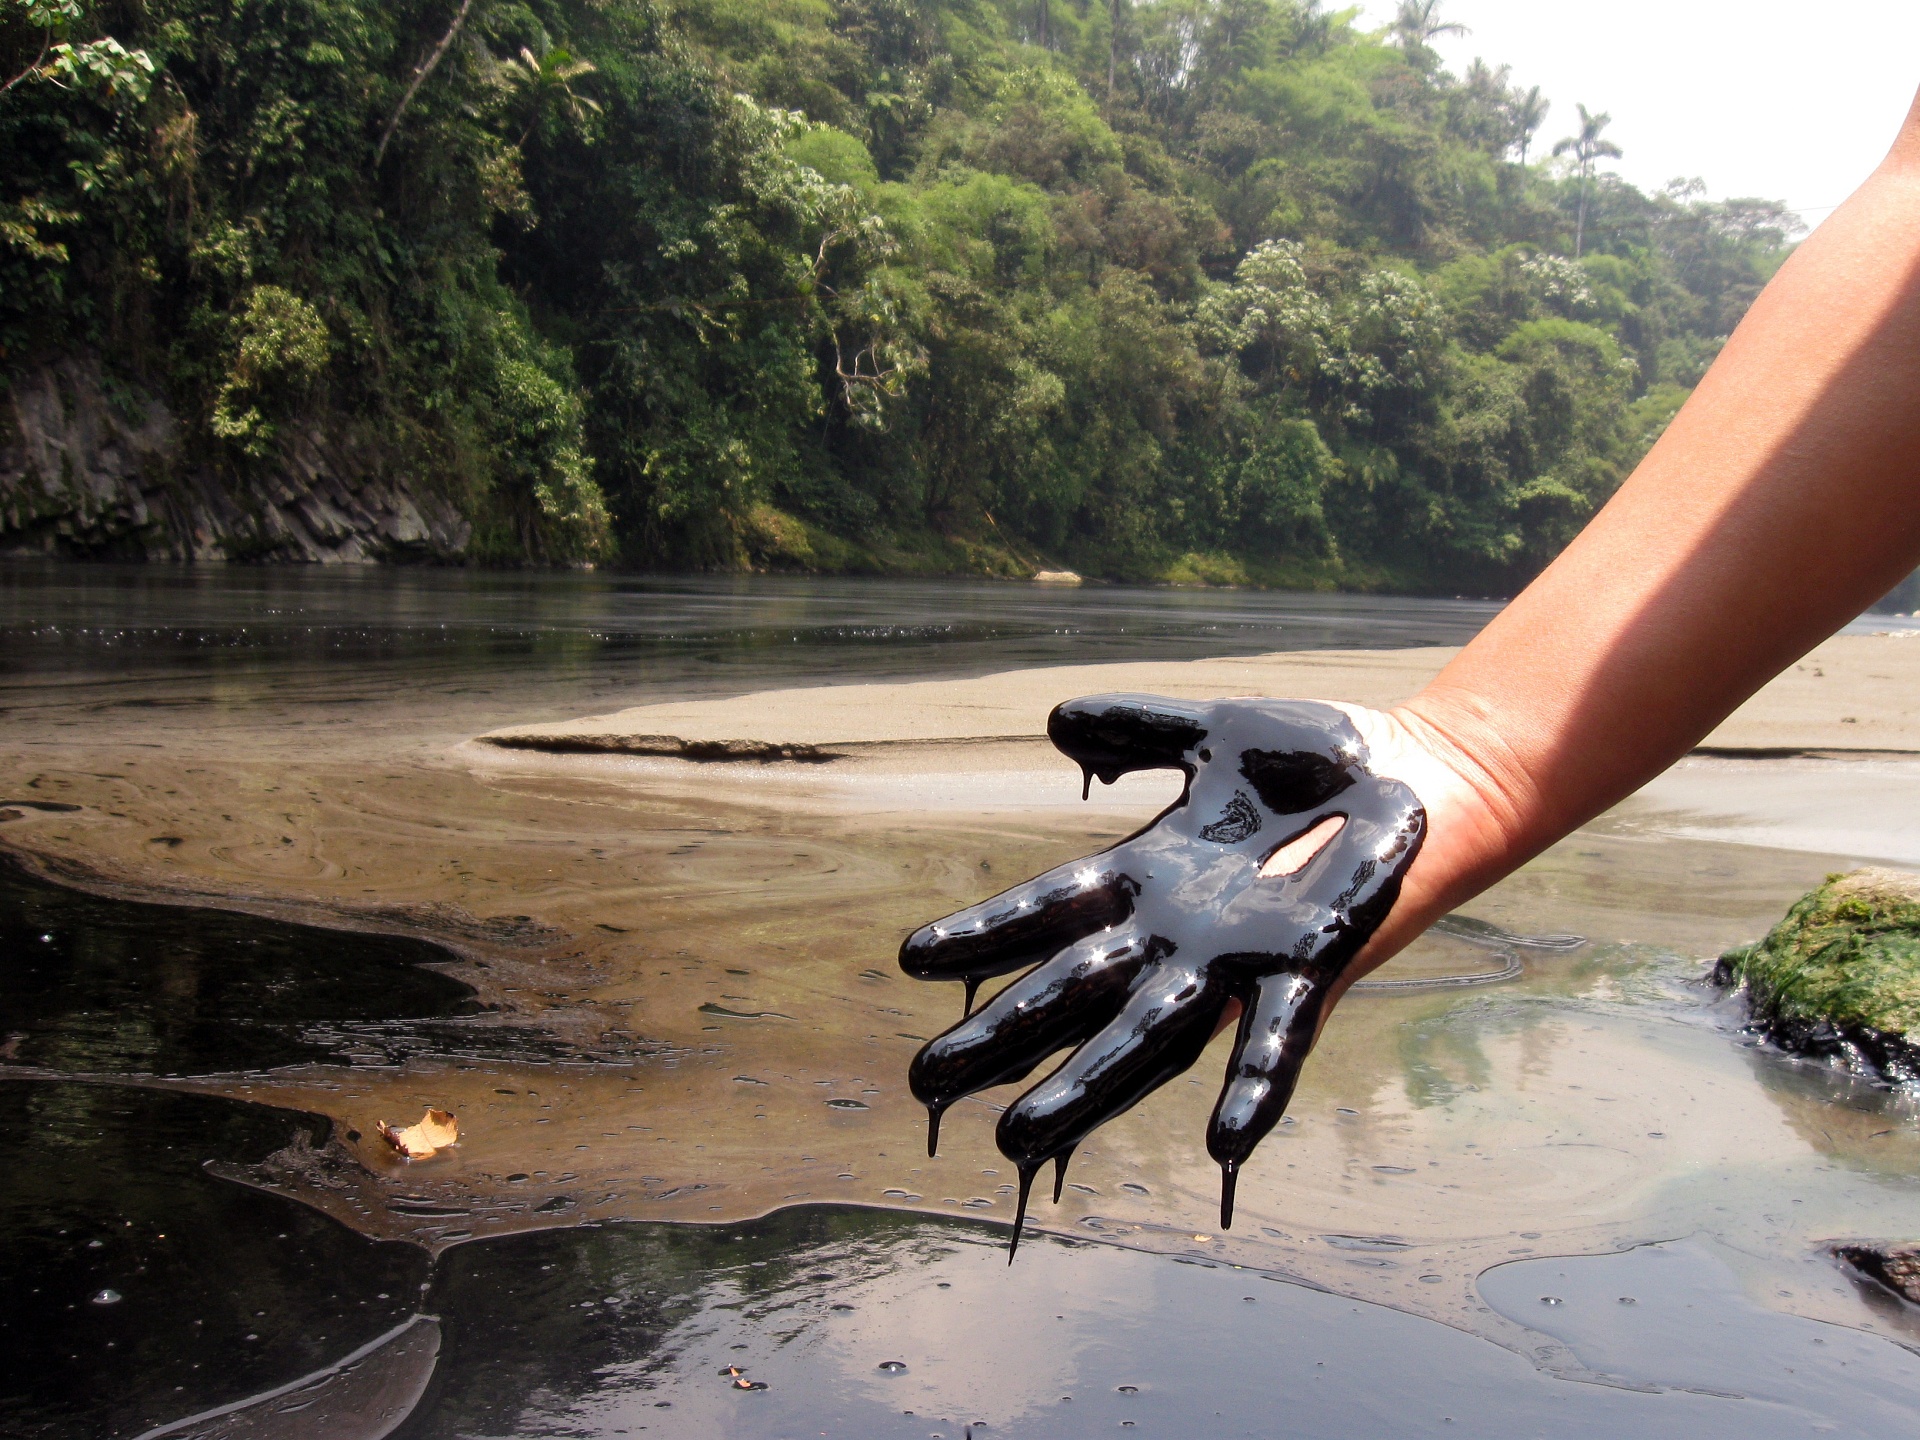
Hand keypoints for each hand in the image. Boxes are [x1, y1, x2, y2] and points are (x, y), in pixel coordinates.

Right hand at [899, 693, 1446, 1252]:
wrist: (1425, 776)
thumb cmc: (1318, 758)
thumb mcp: (1210, 731)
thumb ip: (1135, 728)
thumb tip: (1054, 722)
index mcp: (1151, 876)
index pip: (1049, 910)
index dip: (984, 936)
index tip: (911, 960)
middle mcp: (1180, 933)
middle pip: (1074, 992)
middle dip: (1003, 1037)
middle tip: (928, 1082)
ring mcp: (1241, 960)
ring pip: (1148, 1038)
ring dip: (1086, 1090)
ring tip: (1021, 1139)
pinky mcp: (1313, 971)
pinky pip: (1278, 1043)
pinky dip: (1253, 1091)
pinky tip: (1224, 1144)